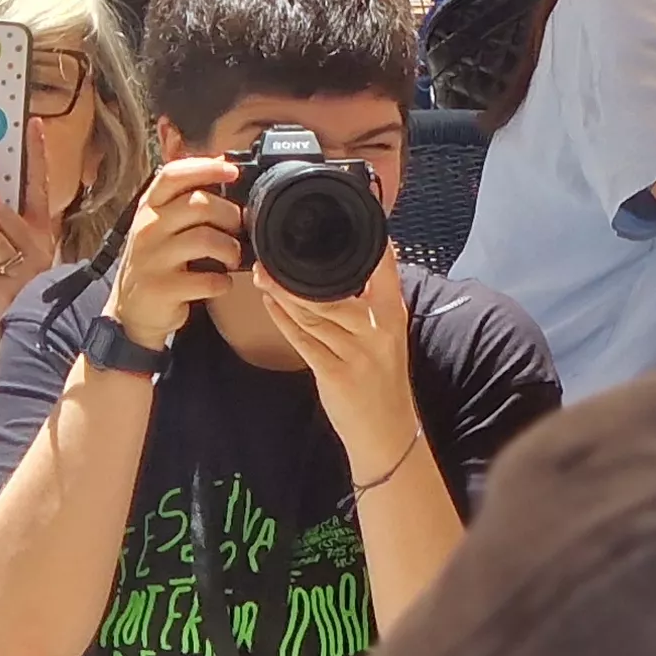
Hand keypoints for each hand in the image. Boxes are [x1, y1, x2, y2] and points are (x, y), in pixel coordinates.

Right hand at [103, 158, 244, 351]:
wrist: (130, 310)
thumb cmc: (155, 260)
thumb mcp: (161, 224)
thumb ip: (186, 196)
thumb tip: (222, 162)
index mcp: (149, 207)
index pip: (174, 174)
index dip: (206, 167)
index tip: (232, 170)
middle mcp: (148, 228)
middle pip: (200, 204)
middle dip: (230, 215)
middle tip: (237, 229)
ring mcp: (153, 259)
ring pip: (206, 239)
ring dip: (230, 249)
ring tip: (231, 257)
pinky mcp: (162, 288)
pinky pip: (207, 279)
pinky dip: (223, 282)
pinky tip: (220, 282)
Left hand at [261, 251, 422, 465]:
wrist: (386, 432)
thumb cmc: (383, 379)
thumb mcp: (390, 334)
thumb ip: (375, 300)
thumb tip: (356, 261)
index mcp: (393, 314)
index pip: (381, 268)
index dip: (361, 244)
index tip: (330, 223)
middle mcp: (377, 330)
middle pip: (331, 293)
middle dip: (295, 275)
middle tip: (270, 257)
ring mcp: (356, 353)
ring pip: (312, 314)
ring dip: (283, 294)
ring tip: (263, 276)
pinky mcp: (335, 374)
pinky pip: (302, 340)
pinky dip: (283, 320)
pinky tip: (270, 304)